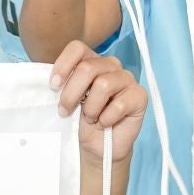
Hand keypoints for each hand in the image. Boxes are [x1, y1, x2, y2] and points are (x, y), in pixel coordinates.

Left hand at [49, 41, 146, 163]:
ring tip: (90, 119)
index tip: (53, 85)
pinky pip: (119, 104)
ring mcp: (127, 79)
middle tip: (65, 111)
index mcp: (92, 61)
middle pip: (88, 68)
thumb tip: (53, 81)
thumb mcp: (68, 100)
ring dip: (91, 108)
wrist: (99, 146)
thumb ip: (64, 85)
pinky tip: (105, 123)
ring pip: (103, 85)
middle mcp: (111, 65)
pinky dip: (106, 118)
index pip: (78, 48)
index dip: (63, 64)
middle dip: (71, 93)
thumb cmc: (83, 120)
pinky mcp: (140, 96)